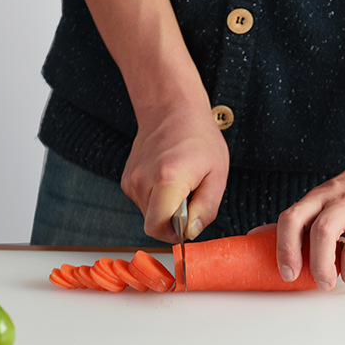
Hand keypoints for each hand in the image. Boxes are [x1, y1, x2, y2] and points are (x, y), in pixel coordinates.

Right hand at [121, 102, 228, 242]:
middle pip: (153, 224)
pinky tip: (168, 179)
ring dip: (166, 208)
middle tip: (190, 197)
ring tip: (180, 184)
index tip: (189, 220)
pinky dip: (157, 198)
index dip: (176, 233)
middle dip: (173, 221)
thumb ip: (206, 208)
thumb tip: (191, 232)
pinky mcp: (127, 180)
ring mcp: (131, 180)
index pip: (158, 228)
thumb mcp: (217, 175)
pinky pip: (144, 203)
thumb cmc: (199, 139)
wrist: (172, 111)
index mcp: (168, 179)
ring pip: (149, 215)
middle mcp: (143, 181)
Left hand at [275, 155, 344, 289]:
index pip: (292, 219)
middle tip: (323, 283)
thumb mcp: (321, 198)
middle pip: (322, 234)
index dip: (285, 249)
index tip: (288, 274)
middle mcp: (343, 202)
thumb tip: (256, 238)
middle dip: (319, 267)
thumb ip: (295, 221)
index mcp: (320, 197)